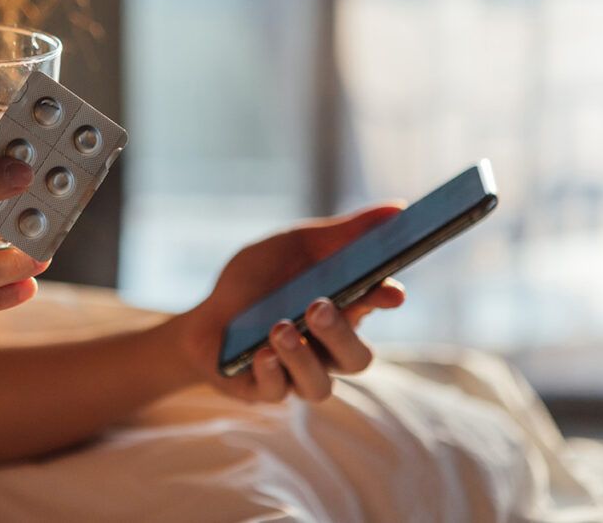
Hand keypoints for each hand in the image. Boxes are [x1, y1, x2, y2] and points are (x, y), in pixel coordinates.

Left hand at [175, 205, 406, 402]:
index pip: (374, 307)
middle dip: (341, 334)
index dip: (385, 297)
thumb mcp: (295, 245)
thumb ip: (343, 233)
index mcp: (342, 310)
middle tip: (318, 306)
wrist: (205, 317)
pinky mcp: (263, 391)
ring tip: (279, 328)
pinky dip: (271, 372)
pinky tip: (260, 353)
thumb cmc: (256, 280)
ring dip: (301, 356)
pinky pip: (276, 392)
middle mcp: (326, 349)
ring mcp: (296, 374)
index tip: (390, 290)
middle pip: (355, 358)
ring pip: (319, 385)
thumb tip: (398, 208)